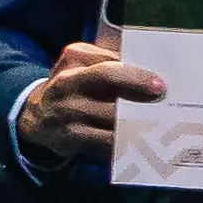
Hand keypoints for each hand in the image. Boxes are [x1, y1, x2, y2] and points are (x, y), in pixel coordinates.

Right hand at [9, 40, 162, 168]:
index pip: (108, 66)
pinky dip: (124, 144)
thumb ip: (112, 62)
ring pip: (110, 120)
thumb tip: (153, 71)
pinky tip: (143, 144)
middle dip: (138, 95)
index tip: (161, 84)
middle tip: (164, 102)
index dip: (136, 76)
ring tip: (163, 124)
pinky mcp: (68, 138)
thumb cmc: (76, 84)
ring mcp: (66, 112)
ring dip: (138, 123)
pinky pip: (103, 144)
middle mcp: (67, 83)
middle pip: (107, 87)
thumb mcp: (84, 64)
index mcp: (75, 58)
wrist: (38, 114)